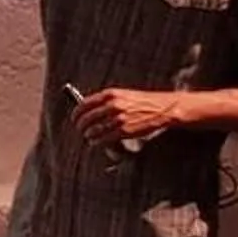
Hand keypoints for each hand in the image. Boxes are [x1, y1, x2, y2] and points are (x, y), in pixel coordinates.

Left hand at [70, 87, 185, 146]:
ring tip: (89, 137)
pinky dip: (96, 142)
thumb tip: (88, 111)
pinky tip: (96, 142)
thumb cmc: (142, 102)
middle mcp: (112, 105)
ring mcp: (118, 118)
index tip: (75, 119)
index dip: (76, 114)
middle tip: (81, 130)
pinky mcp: (124, 130)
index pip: (84, 104)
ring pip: (93, 130)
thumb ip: (106, 101)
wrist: (162, 108)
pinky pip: (103, 139)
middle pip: (86, 119)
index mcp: (110, 94)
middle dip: (81, 127)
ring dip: (88, 136)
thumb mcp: (123, 95)